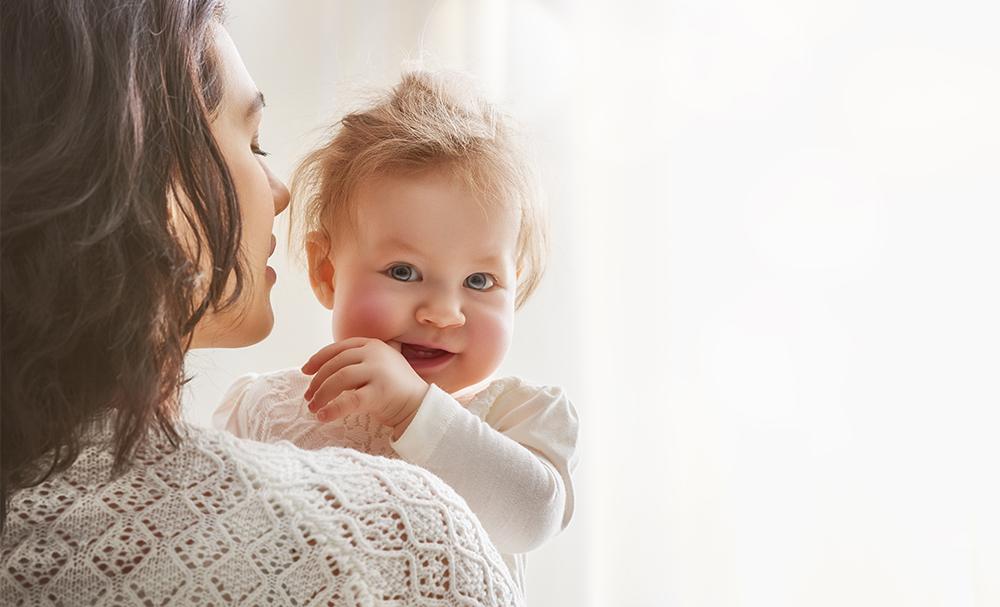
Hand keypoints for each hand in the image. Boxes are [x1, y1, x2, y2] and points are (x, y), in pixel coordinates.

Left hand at [301, 337, 428, 438]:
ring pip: (339, 379)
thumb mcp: (378, 365)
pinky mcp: (380, 392)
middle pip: (335, 364)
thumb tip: (321, 368)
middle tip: (308, 397)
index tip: (305, 371)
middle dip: (317, 381)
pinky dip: (333, 409)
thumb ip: (357, 360)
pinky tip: (323, 416)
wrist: (420, 406)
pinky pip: (349, 400)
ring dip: (321, 394)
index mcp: (372, 345)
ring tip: (313, 408)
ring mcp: (378, 371)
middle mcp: (375, 354)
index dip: (318, 359)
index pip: (337, 348)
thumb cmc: (394, 388)